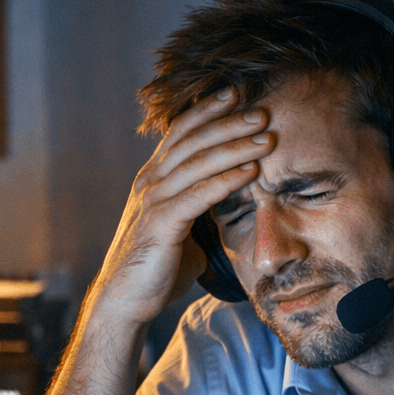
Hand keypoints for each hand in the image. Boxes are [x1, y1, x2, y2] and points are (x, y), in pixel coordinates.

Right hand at [92, 88, 274, 323]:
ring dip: (235, 147)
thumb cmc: (156, 268)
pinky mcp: (161, 224)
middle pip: (193, 139)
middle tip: (262, 111)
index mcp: (154, 179)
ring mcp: (153, 201)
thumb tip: (226, 214)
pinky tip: (250, 173)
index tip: (237, 94)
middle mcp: (151, 182)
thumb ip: (201, 215)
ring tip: (266, 138)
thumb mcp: (182, 232)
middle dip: (229, 122)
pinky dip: (226, 181)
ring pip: (198, 162)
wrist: (127, 300)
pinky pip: (198, 195)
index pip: (181, 132)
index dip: (208, 110)